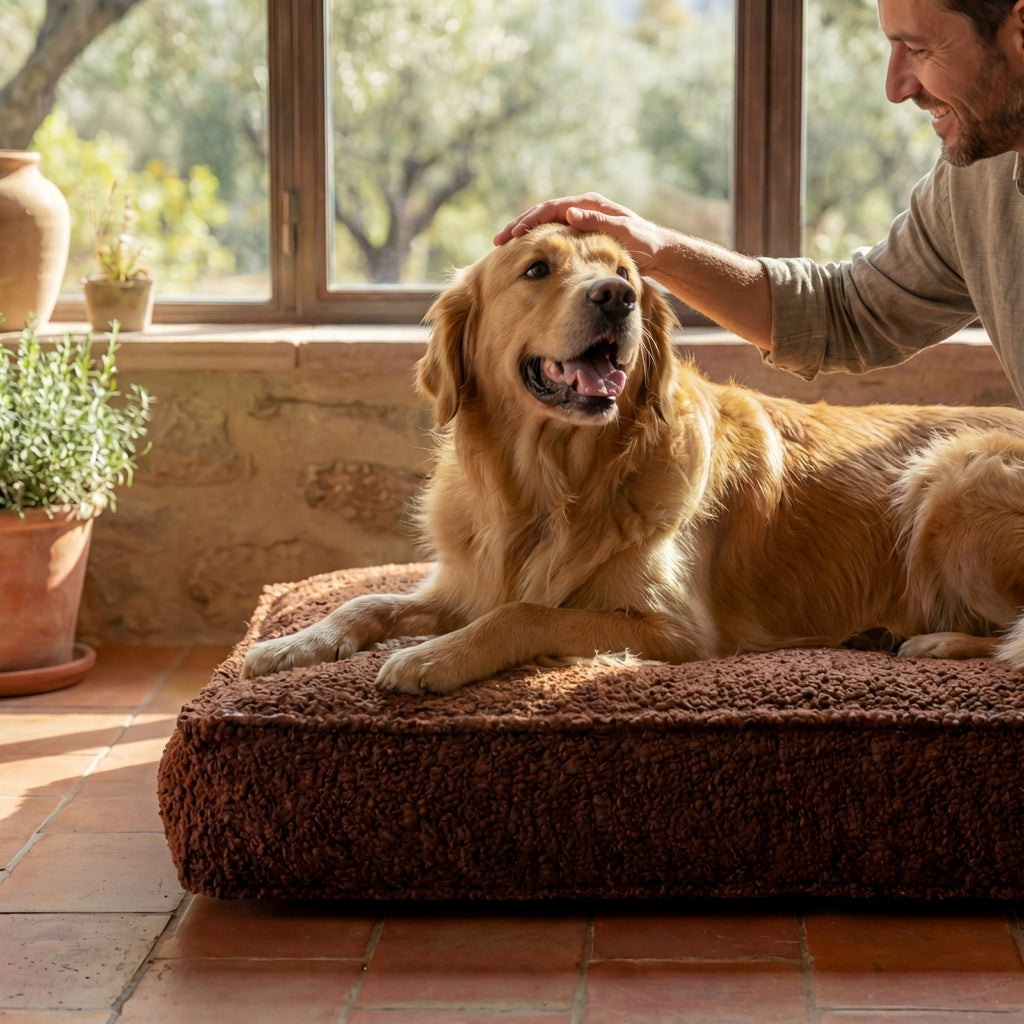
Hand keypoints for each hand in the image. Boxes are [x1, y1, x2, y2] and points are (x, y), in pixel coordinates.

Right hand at [493, 193, 666, 273]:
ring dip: (524, 235)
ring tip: (504, 247)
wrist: (658, 252)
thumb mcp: (624, 231)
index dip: (530, 220)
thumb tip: (569, 212)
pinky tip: (526, 256)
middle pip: (542, 214)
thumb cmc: (644, 242)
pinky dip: (537, 244)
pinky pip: (553, 237)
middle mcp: (581, 209)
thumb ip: (598, 221)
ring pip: (545, 226)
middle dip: (519, 226)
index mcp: (589, 204)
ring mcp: (579, 222)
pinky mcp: (580, 236)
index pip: (551, 208)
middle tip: (498, 240)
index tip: (514, 233)